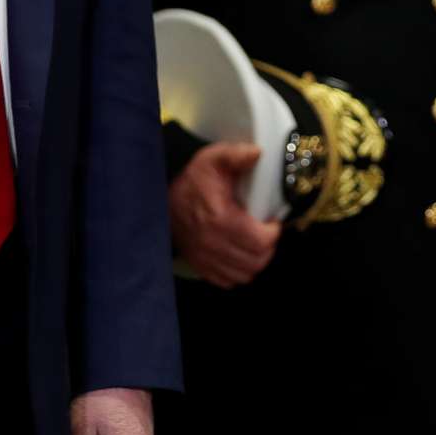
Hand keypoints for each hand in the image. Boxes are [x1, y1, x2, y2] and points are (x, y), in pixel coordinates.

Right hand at [167, 141, 281, 287]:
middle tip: (266, 232)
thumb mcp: (214, 159)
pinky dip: (238, 271)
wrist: (162, 199)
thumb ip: (237, 155)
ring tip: (255, 243)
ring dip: (255, 261)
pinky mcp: (200, 266)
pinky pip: (228, 281)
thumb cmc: (193, 180)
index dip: (274, 231)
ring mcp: (205, 258)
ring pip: (245, 275)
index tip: (272, 220)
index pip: (261, 241)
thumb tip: (258, 153)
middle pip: (256, 261)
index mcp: (221, 219)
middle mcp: (212, 244)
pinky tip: (239, 254)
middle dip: (268, 247)